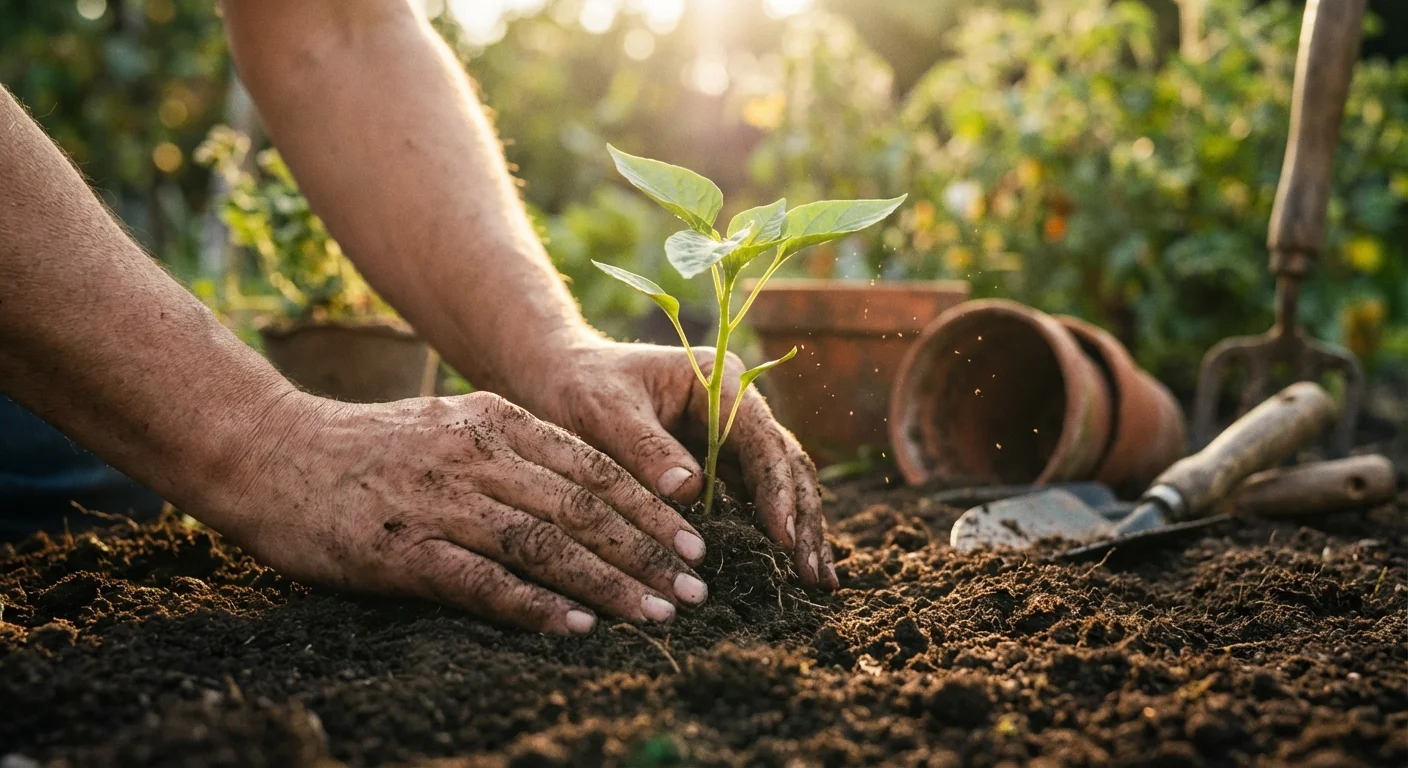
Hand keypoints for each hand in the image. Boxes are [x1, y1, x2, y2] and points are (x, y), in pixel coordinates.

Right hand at [214, 391, 710, 634]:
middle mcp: (477, 454)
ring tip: (657, 612)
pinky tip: (577, 628)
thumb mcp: (452, 426)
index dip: (651, 507)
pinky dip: (536, 607)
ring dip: (610, 582)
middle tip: (698, 587)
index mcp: (497, 421)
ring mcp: (440, 500)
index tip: (695, 542)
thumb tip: (588, 493)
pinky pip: (483, 581)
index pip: (595, 467)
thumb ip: (516, 453)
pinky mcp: (401, 548)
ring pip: (547, 544)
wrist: (269, 451)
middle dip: (649, 551)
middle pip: (585, 507)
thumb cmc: (368, 448)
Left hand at [519, 338, 838, 588]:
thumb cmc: (581, 388)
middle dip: (803, 520)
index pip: (761, 439)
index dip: (776, 490)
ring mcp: (734, 440)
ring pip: (783, 485)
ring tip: (817, 584)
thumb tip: (690, 490)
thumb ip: (646, 448)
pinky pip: (758, 502)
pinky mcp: (722, 468)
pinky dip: (777, 535)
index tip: (783, 538)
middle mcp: (738, 409)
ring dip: (801, 533)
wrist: (563, 380)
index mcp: (719, 383)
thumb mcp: (605, 411)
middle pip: (786, 465)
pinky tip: (792, 572)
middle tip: (812, 576)